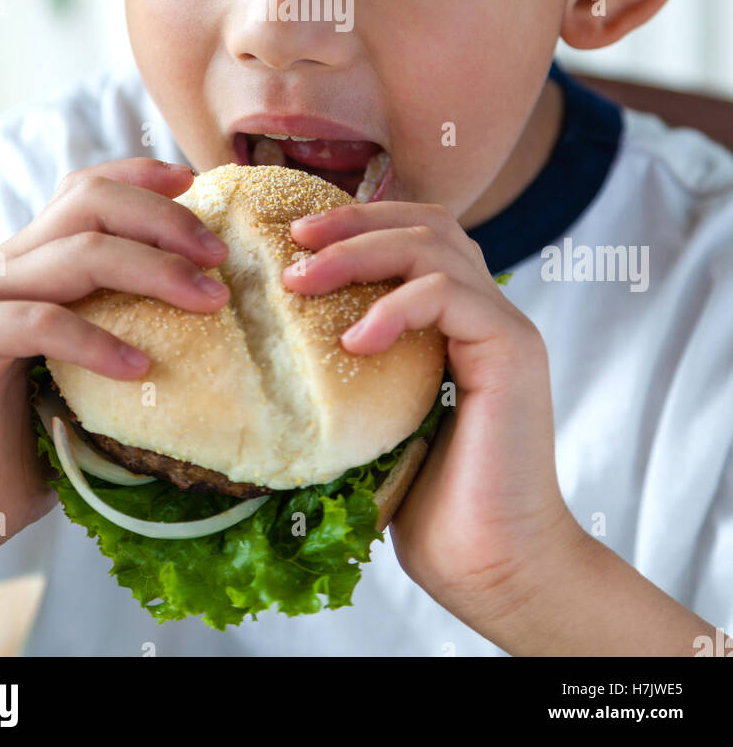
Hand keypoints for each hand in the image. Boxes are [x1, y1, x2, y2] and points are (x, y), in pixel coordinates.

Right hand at [0, 158, 228, 594]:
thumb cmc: (20, 452)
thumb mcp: (87, 384)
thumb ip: (126, 340)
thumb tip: (215, 330)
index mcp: (31, 264)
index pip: (87, 191)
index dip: (142, 178)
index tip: (196, 184)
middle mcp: (3, 266)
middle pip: (91, 202)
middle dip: (165, 220)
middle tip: (219, 257)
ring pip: (78, 251)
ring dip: (153, 269)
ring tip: (207, 301)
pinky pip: (41, 323)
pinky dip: (97, 340)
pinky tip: (140, 369)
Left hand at [284, 200, 581, 632]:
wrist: (494, 567)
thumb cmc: (433, 507)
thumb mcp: (377, 420)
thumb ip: (356, 372)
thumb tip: (276, 348)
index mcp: (460, 322)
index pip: (417, 237)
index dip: (360, 223)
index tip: (296, 237)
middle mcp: (488, 313)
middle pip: (427, 224)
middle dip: (354, 221)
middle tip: (294, 237)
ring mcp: (506, 327)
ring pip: (434, 246)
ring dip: (360, 251)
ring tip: (301, 280)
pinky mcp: (513, 349)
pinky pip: (448, 296)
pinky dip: (395, 306)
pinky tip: (354, 340)